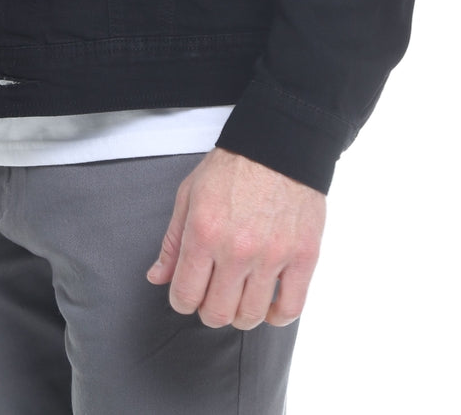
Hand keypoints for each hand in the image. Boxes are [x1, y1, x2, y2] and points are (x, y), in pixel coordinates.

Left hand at [147, 148, 325, 328]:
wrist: (278, 144)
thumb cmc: (234, 166)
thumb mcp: (189, 194)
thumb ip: (173, 241)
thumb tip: (157, 277)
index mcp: (204, 232)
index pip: (185, 295)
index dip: (182, 301)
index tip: (187, 295)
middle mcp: (237, 249)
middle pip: (217, 313)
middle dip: (208, 311)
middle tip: (212, 296)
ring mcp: (272, 256)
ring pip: (250, 316)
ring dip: (240, 315)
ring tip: (239, 298)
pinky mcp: (303, 257)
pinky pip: (290, 308)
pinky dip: (277, 316)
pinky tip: (267, 306)